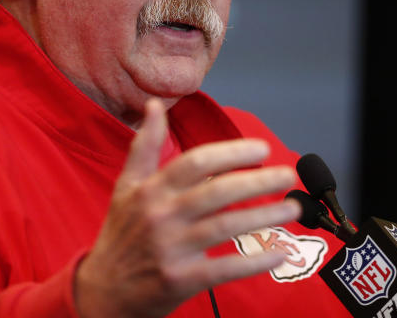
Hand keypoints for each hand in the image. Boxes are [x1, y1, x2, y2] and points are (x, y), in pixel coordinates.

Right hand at [75, 99, 300, 317]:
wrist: (103, 291)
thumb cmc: (121, 234)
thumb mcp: (125, 185)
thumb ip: (145, 145)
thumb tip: (154, 105)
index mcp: (150, 189)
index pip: (196, 162)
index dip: (231, 153)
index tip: (261, 149)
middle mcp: (160, 215)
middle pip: (216, 192)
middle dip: (257, 181)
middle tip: (286, 175)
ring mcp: (170, 248)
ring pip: (225, 227)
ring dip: (264, 216)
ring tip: (292, 208)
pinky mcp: (179, 280)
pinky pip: (223, 268)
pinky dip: (254, 261)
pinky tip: (279, 252)